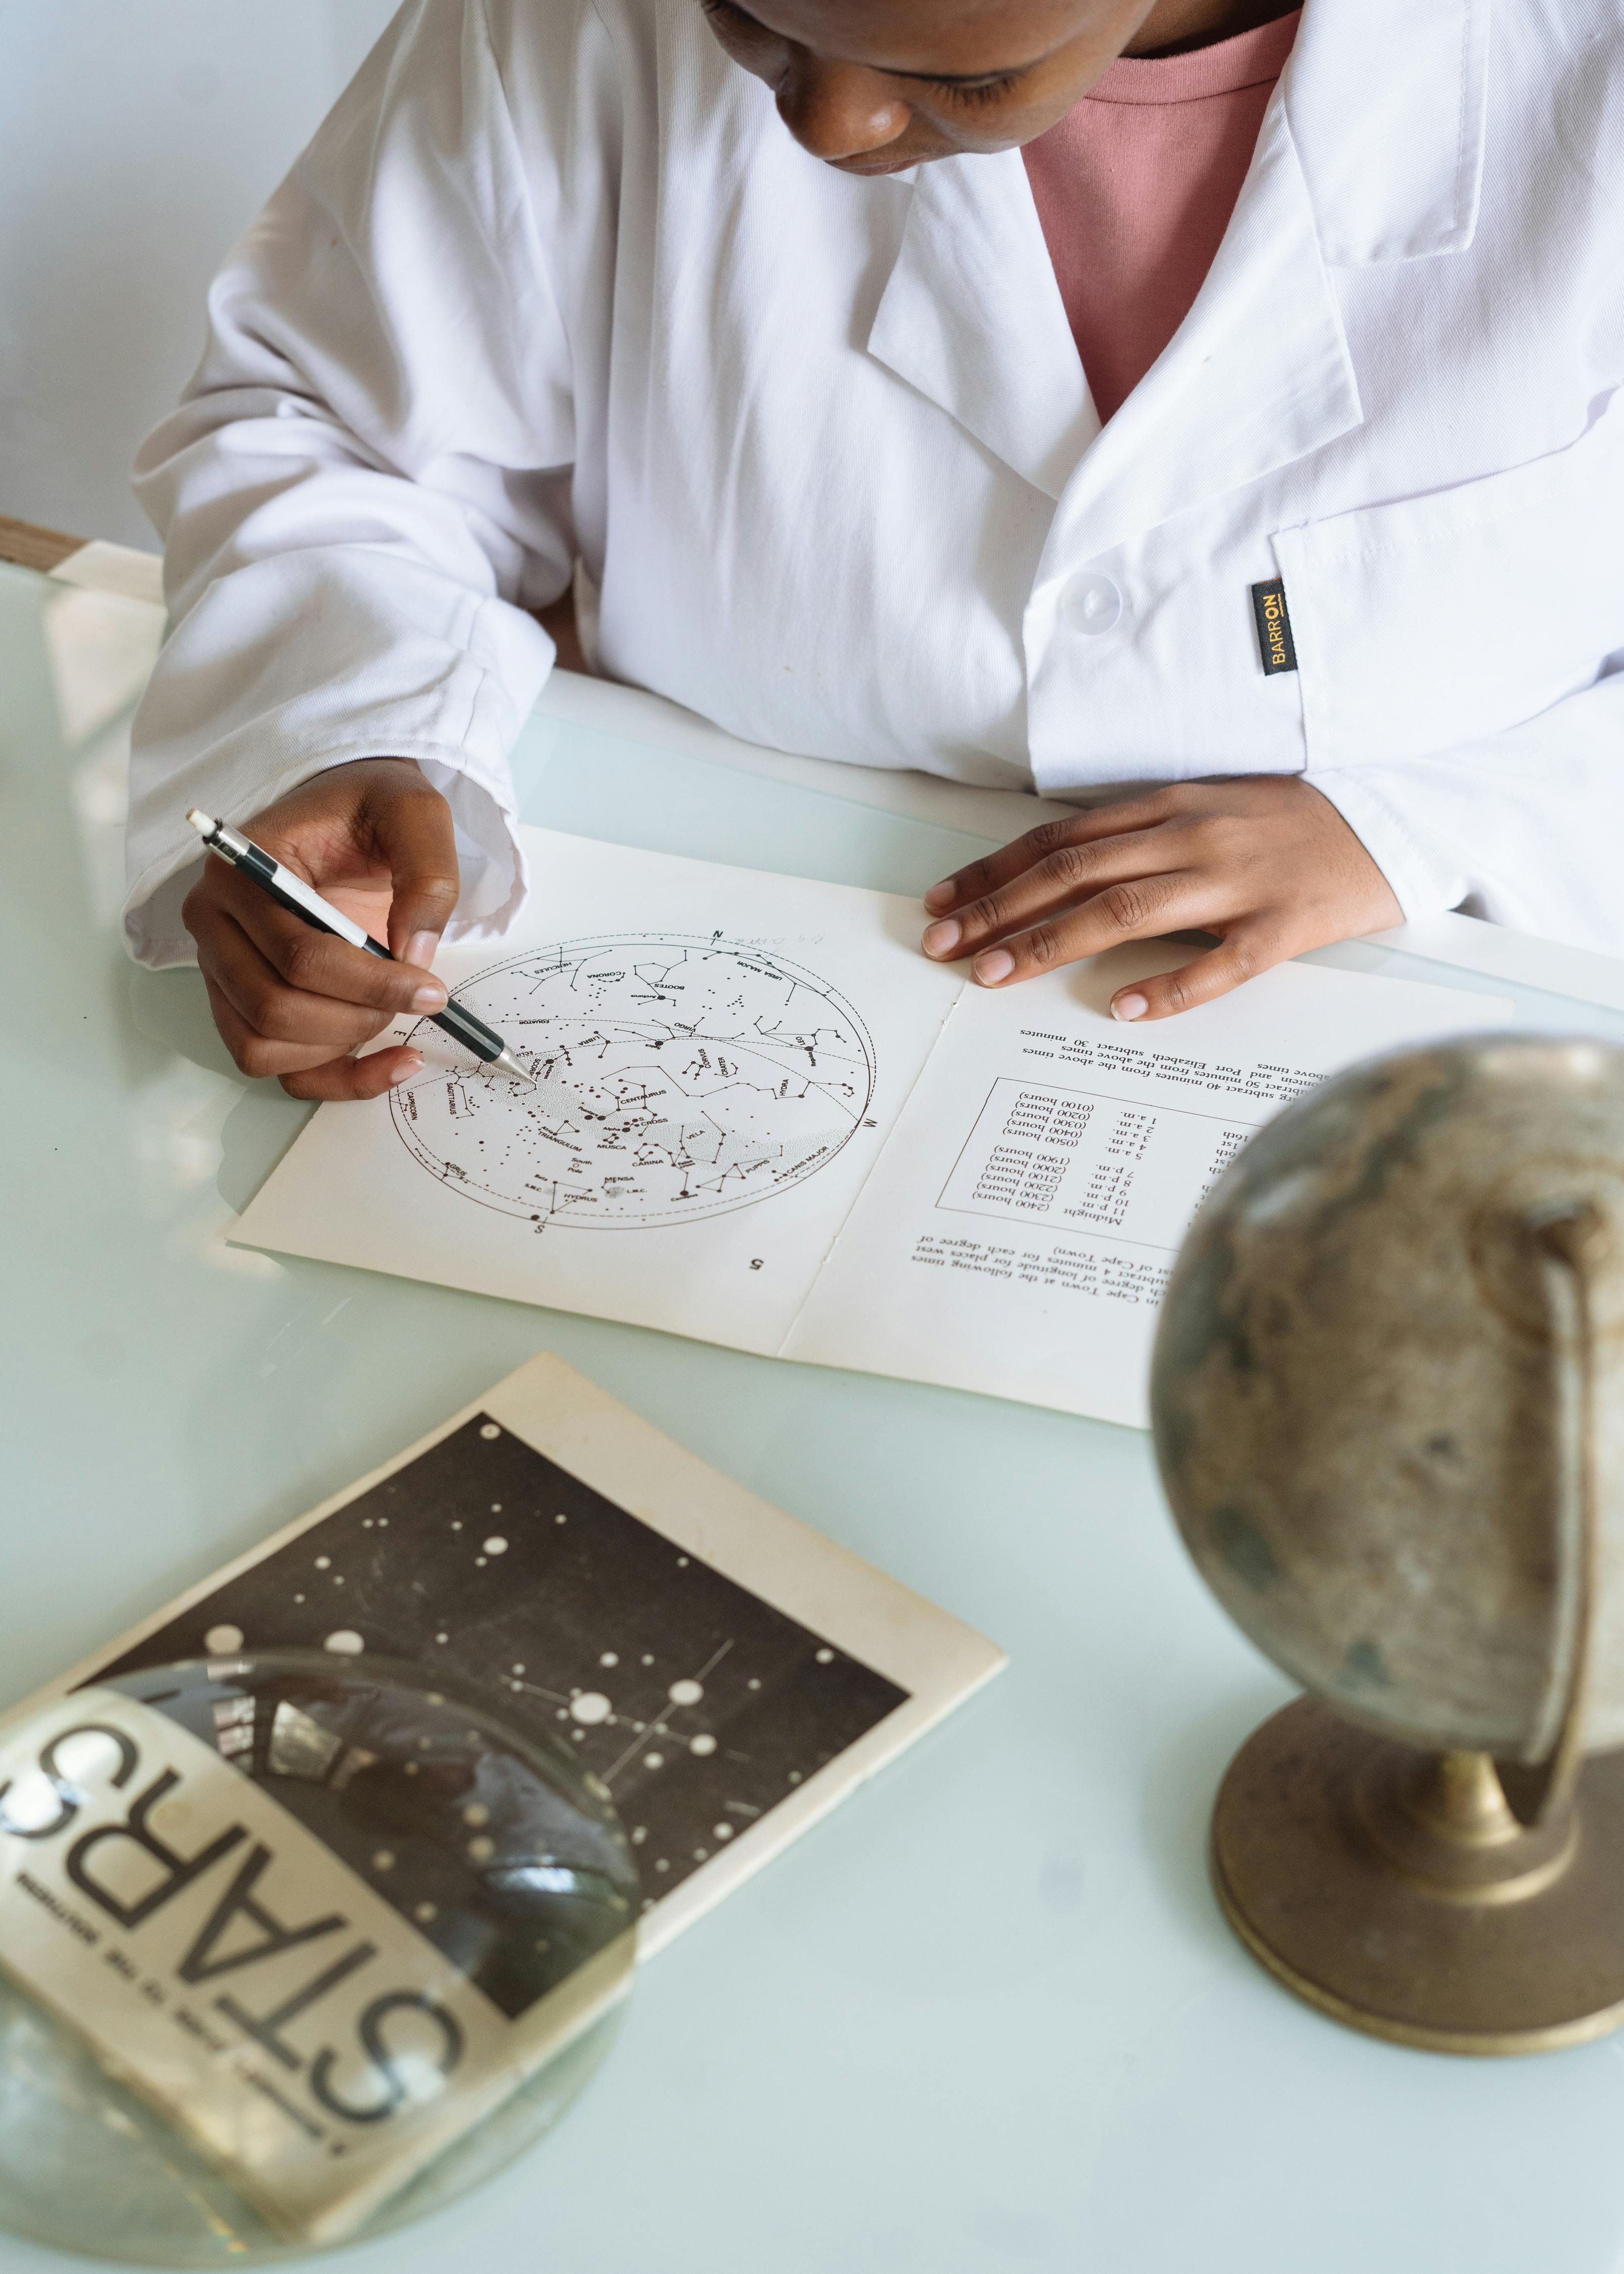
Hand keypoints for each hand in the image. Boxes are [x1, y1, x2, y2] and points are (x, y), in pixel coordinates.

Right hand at [182, 758, 458, 1099]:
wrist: (352, 812)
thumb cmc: (371, 809)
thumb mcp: (414, 813)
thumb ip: (426, 873)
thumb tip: (415, 955)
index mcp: (240, 872)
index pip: (296, 956)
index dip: (370, 984)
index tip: (432, 988)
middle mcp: (213, 924)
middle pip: (273, 1008)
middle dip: (358, 1017)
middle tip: (418, 997)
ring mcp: (221, 970)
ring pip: (262, 1046)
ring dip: (340, 1047)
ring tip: (393, 1012)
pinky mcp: (243, 1003)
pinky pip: (276, 1067)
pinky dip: (335, 1078)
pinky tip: (391, 1061)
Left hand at [919, 776, 1402, 1019]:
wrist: (1391, 820)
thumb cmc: (1290, 823)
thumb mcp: (1207, 808)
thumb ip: (1139, 834)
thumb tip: (1059, 872)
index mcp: (1170, 807)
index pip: (1061, 840)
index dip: (996, 871)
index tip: (943, 901)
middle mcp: (1193, 837)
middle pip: (1077, 873)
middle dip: (999, 910)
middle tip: (943, 944)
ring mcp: (1238, 880)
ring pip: (1127, 909)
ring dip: (1053, 943)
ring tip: (995, 975)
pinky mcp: (1284, 925)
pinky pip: (1221, 961)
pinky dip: (1170, 986)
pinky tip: (1125, 1009)